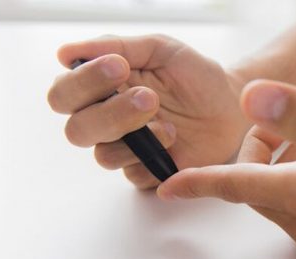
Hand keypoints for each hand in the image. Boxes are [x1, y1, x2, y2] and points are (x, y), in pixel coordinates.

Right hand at [47, 35, 249, 188]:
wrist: (232, 106)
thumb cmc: (194, 75)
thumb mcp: (160, 50)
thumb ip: (117, 47)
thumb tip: (66, 53)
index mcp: (100, 90)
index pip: (64, 94)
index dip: (83, 83)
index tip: (118, 66)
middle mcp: (106, 121)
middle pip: (77, 131)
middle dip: (110, 114)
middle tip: (148, 97)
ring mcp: (125, 150)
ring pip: (103, 155)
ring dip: (137, 136)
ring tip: (169, 124)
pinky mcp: (147, 172)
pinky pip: (134, 175)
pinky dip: (153, 159)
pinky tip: (175, 142)